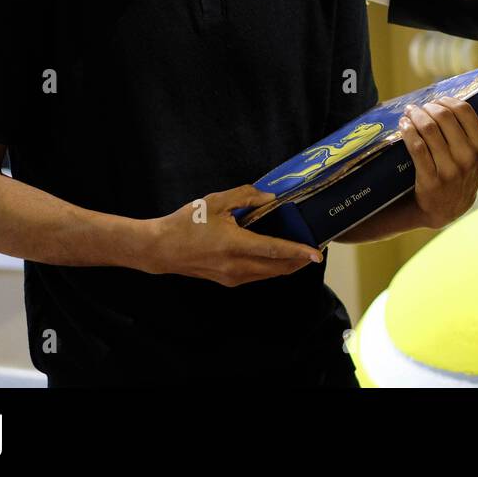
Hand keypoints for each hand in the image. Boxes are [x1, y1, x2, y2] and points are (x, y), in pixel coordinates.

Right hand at [143, 185, 323, 286]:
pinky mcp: (227, 281)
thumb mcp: (215, 202)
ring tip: (300, 254)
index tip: (317, 253)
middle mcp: (236, 266)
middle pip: (277, 268)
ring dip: (286, 266)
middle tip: (314, 251)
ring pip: (268, 274)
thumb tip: (269, 197)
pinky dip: (271, 268)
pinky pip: (256, 276)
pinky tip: (275, 257)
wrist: (160, 249)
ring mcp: (231, 277)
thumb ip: (245, 196)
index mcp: (235, 245)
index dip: (298, 252)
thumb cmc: (186, 223)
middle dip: (299, 261)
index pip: (275, 250)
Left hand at [399, 96, 477, 229]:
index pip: (464, 111)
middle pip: (443, 117)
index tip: (438, 101)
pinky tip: (404, 125)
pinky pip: (417, 147)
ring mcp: (450, 170)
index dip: (447, 101)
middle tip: (420, 106)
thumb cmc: (469, 175)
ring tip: (410, 112)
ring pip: (428, 129)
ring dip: (415, 115)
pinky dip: (408, 132)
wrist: (448, 208)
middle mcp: (469, 158)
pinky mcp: (431, 179)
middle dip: (428, 107)